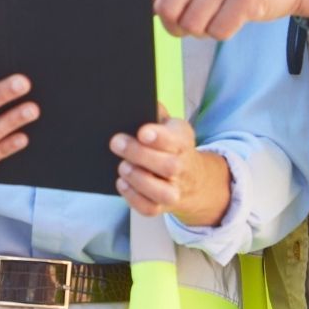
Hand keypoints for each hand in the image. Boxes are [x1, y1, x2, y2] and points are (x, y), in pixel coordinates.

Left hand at [111, 104, 230, 226]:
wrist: (192, 178)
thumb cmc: (172, 145)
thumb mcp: (170, 125)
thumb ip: (156, 113)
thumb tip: (141, 98)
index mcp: (183, 142)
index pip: (176, 140)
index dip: (160, 137)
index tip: (142, 132)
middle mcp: (182, 168)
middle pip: (169, 166)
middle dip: (140, 155)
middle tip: (117, 143)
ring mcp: (174, 190)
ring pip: (163, 193)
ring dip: (139, 179)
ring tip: (123, 166)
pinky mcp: (163, 206)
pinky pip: (150, 209)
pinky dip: (133, 198)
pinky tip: (122, 183)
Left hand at [150, 0, 308, 40]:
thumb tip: (146, 2)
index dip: (152, 0)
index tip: (164, 5)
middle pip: (167, 10)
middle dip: (180, 23)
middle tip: (200, 16)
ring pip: (192, 25)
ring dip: (205, 29)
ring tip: (222, 11)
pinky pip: (219, 31)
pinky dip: (225, 31)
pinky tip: (237, 14)